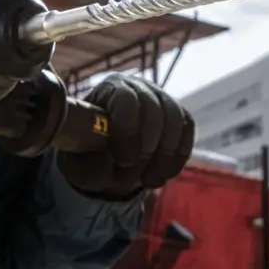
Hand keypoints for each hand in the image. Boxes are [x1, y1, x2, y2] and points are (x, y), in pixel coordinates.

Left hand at [57, 74, 193, 199]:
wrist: (104, 155)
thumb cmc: (89, 152)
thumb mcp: (82, 160)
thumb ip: (92, 160)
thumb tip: (110, 160)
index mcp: (109, 90)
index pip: (126, 99)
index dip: (128, 130)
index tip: (123, 160)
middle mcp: (137, 87)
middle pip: (154, 109)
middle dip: (147, 149)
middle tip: (135, 178)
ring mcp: (161, 98)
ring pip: (175, 120)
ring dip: (164, 156)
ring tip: (149, 182)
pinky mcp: (178, 114)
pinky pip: (187, 130)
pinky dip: (177, 157)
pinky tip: (162, 176)